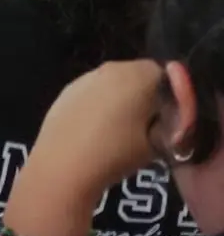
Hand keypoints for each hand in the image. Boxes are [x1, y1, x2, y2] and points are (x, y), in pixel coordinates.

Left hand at [2, 60, 164, 235]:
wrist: (63, 167)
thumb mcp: (161, 142)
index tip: (169, 121)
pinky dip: (96, 106)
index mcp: (140, 74)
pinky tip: (94, 131)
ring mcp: (84, 79)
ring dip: (119, 100)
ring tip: (118, 131)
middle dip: (144, 97)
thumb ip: (171, 123)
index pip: (167, 76)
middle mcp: (111, 68)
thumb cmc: (117, 152)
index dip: (171, 98)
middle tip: (146, 126)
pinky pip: (90, 94)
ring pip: (112, 84)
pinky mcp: (64, 92)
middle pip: (138, 76)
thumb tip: (168, 119)